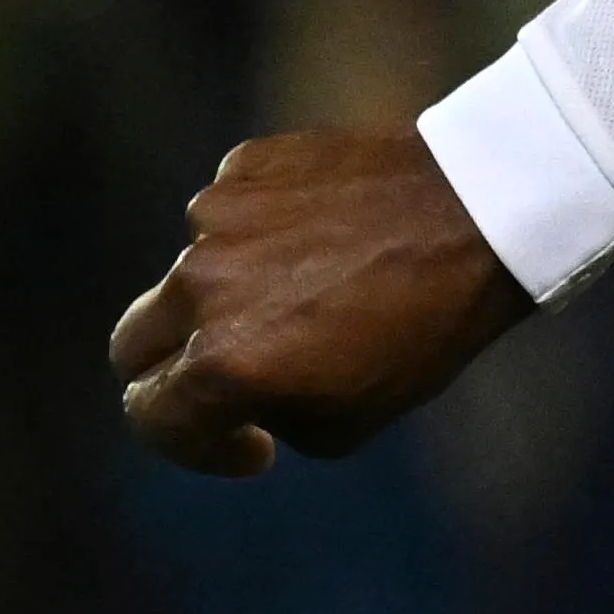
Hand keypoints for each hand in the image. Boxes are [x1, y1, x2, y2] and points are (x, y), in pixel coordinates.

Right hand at [107, 125, 534, 474]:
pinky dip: (259, 240)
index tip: (249, 442)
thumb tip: (243, 397)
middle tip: (227, 380)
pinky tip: (325, 242)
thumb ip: (268, 415)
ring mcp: (214, 217)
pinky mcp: (243, 167)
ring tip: (312, 295)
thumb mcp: (350, 419)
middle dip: (167, 374)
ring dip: (227, 299)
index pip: (150, 415)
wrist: (479, 214)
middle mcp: (200, 286)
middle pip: (133, 345)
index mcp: (223, 362)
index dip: (193, 446)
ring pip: (188, 274)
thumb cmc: (426, 329)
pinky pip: (229, 217)